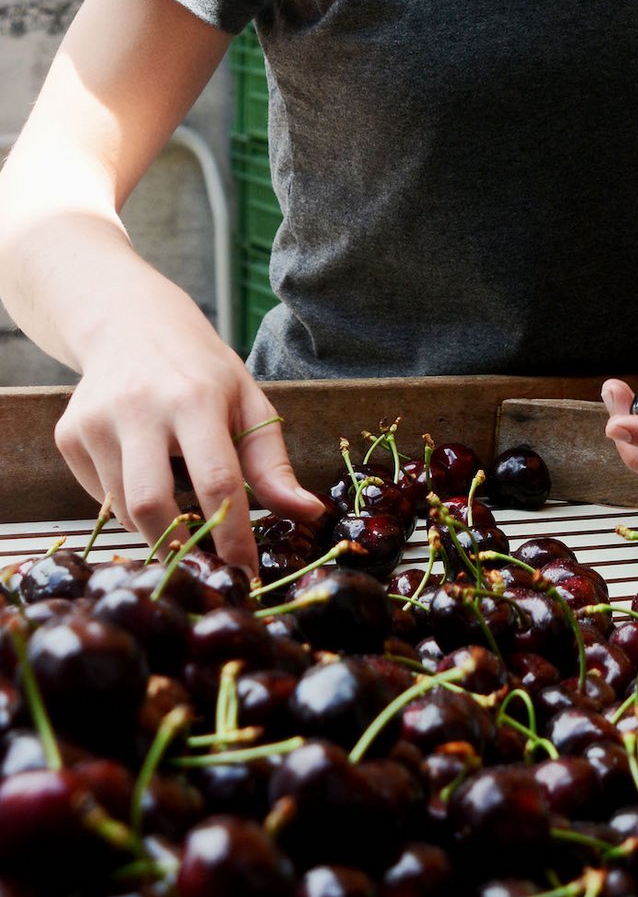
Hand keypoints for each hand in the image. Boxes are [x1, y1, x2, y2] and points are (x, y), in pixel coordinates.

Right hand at [54, 287, 324, 572]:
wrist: (130, 323)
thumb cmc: (200, 370)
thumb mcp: (247, 402)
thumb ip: (273, 463)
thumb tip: (309, 513)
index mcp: (196, 398)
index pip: (217, 482)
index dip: (232, 536)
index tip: (246, 573)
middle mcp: (140, 407)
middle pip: (153, 505)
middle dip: (179, 547)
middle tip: (202, 563)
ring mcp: (96, 421)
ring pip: (124, 508)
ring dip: (155, 525)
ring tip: (177, 502)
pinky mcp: (68, 434)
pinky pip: (100, 496)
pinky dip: (126, 503)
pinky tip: (143, 472)